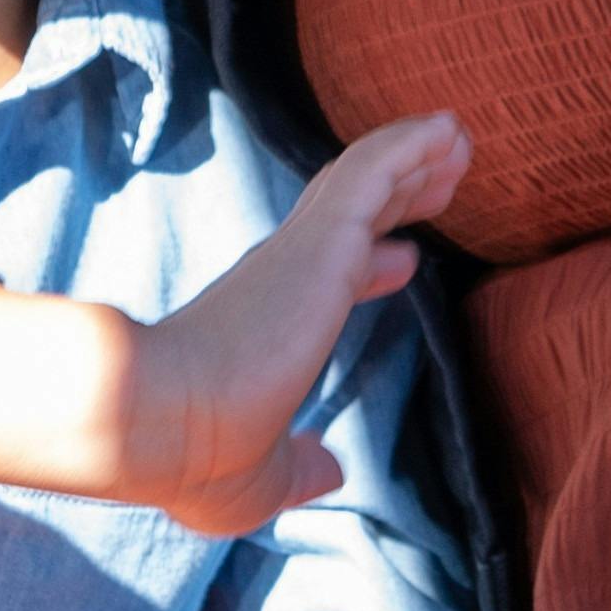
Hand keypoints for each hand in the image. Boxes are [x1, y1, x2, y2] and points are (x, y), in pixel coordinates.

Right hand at [0, 113, 472, 536]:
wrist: (152, 423)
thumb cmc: (195, 459)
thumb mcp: (262, 478)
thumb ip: (299, 469)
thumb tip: (329, 471)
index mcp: (262, 328)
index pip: (324, 279)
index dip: (369, 263)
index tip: (402, 258)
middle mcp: (278, 279)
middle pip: (349, 217)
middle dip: (398, 194)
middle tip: (442, 176)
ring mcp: (299, 254)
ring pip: (365, 183)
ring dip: (413, 159)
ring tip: (459, 137)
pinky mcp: (320, 241)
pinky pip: (373, 174)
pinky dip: (410, 147)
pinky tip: (448, 131)